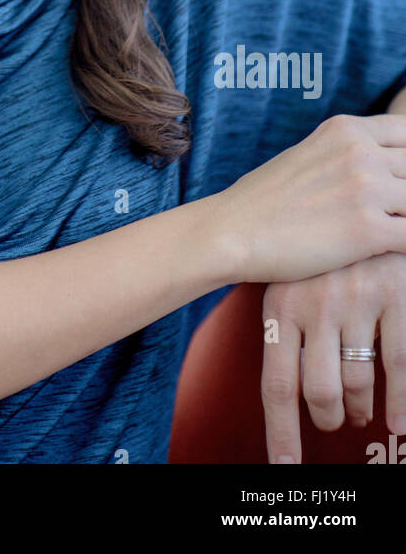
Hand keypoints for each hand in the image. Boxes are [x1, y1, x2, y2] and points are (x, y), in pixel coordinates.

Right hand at [214, 114, 405, 281]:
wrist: (233, 231)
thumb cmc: (266, 201)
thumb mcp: (311, 154)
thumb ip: (350, 153)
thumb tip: (385, 169)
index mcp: (346, 129)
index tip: (398, 181)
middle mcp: (360, 151)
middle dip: (405, 195)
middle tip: (389, 212)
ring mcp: (366, 189)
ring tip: (388, 233)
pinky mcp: (368, 230)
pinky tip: (388, 253)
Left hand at [261, 253, 405, 462]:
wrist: (362, 206)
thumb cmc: (323, 257)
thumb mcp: (293, 283)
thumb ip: (289, 331)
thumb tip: (290, 396)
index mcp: (281, 304)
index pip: (278, 384)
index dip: (282, 432)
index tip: (285, 465)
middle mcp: (315, 304)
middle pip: (320, 391)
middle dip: (328, 417)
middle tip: (333, 421)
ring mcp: (356, 300)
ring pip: (358, 382)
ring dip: (360, 408)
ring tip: (359, 411)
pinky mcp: (393, 295)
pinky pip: (397, 365)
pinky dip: (400, 402)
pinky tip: (398, 421)